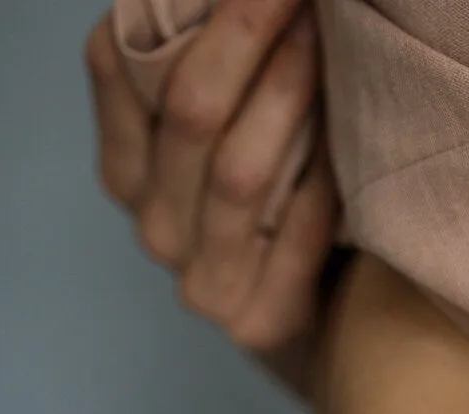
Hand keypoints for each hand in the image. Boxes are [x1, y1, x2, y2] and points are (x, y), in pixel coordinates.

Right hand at [84, 0, 338, 373]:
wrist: (317, 326)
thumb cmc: (273, 207)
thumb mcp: (222, 139)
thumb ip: (209, 79)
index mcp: (124, 169)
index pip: (117, 66)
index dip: (170, 3)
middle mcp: (154, 226)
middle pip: (190, 112)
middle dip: (244, 34)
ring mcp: (202, 283)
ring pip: (240, 171)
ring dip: (288, 94)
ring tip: (325, 39)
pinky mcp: (260, 321)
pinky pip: (295, 233)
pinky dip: (323, 177)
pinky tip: (350, 133)